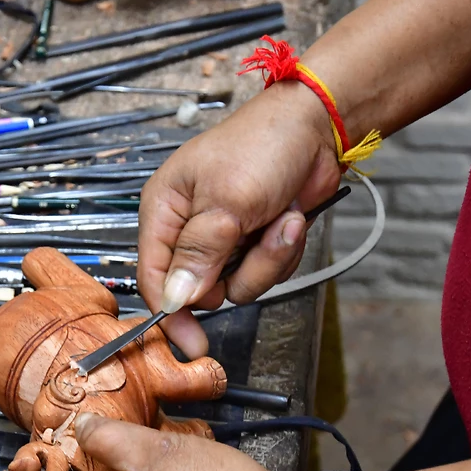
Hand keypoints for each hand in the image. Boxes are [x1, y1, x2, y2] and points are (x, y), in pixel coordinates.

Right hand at [138, 81, 341, 358]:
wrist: (316, 127)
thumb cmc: (262, 146)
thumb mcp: (226, 202)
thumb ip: (198, 254)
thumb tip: (174, 298)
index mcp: (165, 210)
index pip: (154, 276)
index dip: (172, 312)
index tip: (192, 343)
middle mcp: (190, 227)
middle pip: (203, 288)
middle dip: (238, 270)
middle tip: (255, 236)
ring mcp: (225, 237)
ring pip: (240, 283)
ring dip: (268, 257)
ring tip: (280, 218)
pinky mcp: (255, 241)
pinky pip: (265, 272)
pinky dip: (283, 250)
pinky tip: (289, 218)